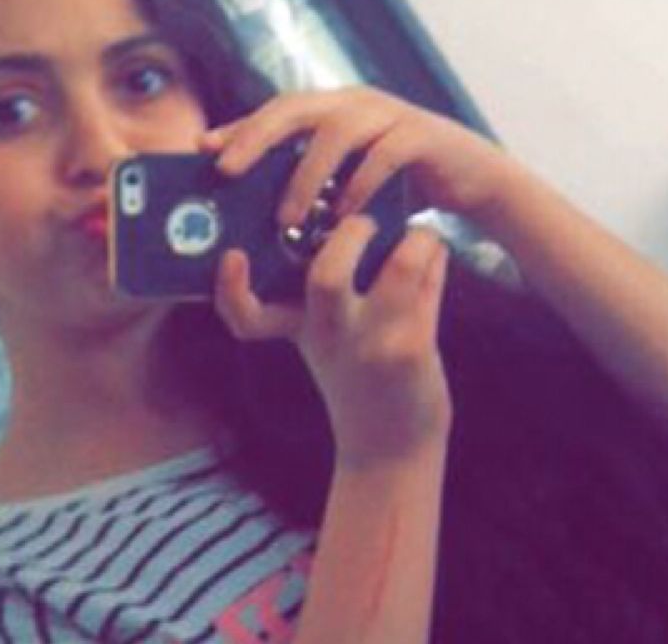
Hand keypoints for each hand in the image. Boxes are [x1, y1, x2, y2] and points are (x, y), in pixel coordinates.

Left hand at [201, 87, 520, 230]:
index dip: (239, 127)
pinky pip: (385, 154)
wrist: (472, 177)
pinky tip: (343, 214)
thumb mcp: (347, 178)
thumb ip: (310, 180)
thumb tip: (260, 210)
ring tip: (287, 219)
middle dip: (256, 137)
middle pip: (294, 108)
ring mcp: (389, 115)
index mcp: (331, 110)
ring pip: (336, 132)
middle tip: (226, 171)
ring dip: (306, 175)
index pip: (274, 111)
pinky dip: (360, 184)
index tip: (203, 149)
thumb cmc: (400, 182)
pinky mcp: (422, 136)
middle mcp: (355, 103)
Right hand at [215, 220, 449, 467]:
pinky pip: (429, 286)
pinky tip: (436, 253)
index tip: (233, 256)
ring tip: (418, 233)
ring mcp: (373, 342)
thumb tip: (352, 220)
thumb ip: (331, 291)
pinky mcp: (411, 349)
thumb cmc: (358, 382)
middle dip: (351, 235)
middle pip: (326, 277)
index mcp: (300, 328)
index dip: (230, 287)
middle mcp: (330, 334)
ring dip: (414, 240)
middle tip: (364, 223)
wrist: (389, 447)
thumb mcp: (326, 340)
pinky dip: (434, 258)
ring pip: (398, 270)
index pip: (245, 315)